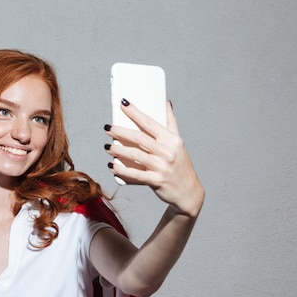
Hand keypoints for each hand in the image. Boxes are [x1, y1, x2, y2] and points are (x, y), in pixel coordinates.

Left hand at [105, 100, 203, 216]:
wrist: (189, 192)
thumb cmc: (181, 166)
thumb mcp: (179, 143)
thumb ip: (171, 123)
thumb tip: (166, 103)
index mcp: (172, 140)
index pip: (150, 122)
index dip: (135, 112)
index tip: (123, 104)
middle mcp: (167, 152)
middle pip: (139, 137)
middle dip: (120, 131)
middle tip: (107, 128)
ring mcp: (162, 167)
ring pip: (135, 155)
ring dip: (118, 150)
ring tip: (107, 147)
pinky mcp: (156, 181)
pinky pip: (135, 174)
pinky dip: (121, 170)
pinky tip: (112, 165)